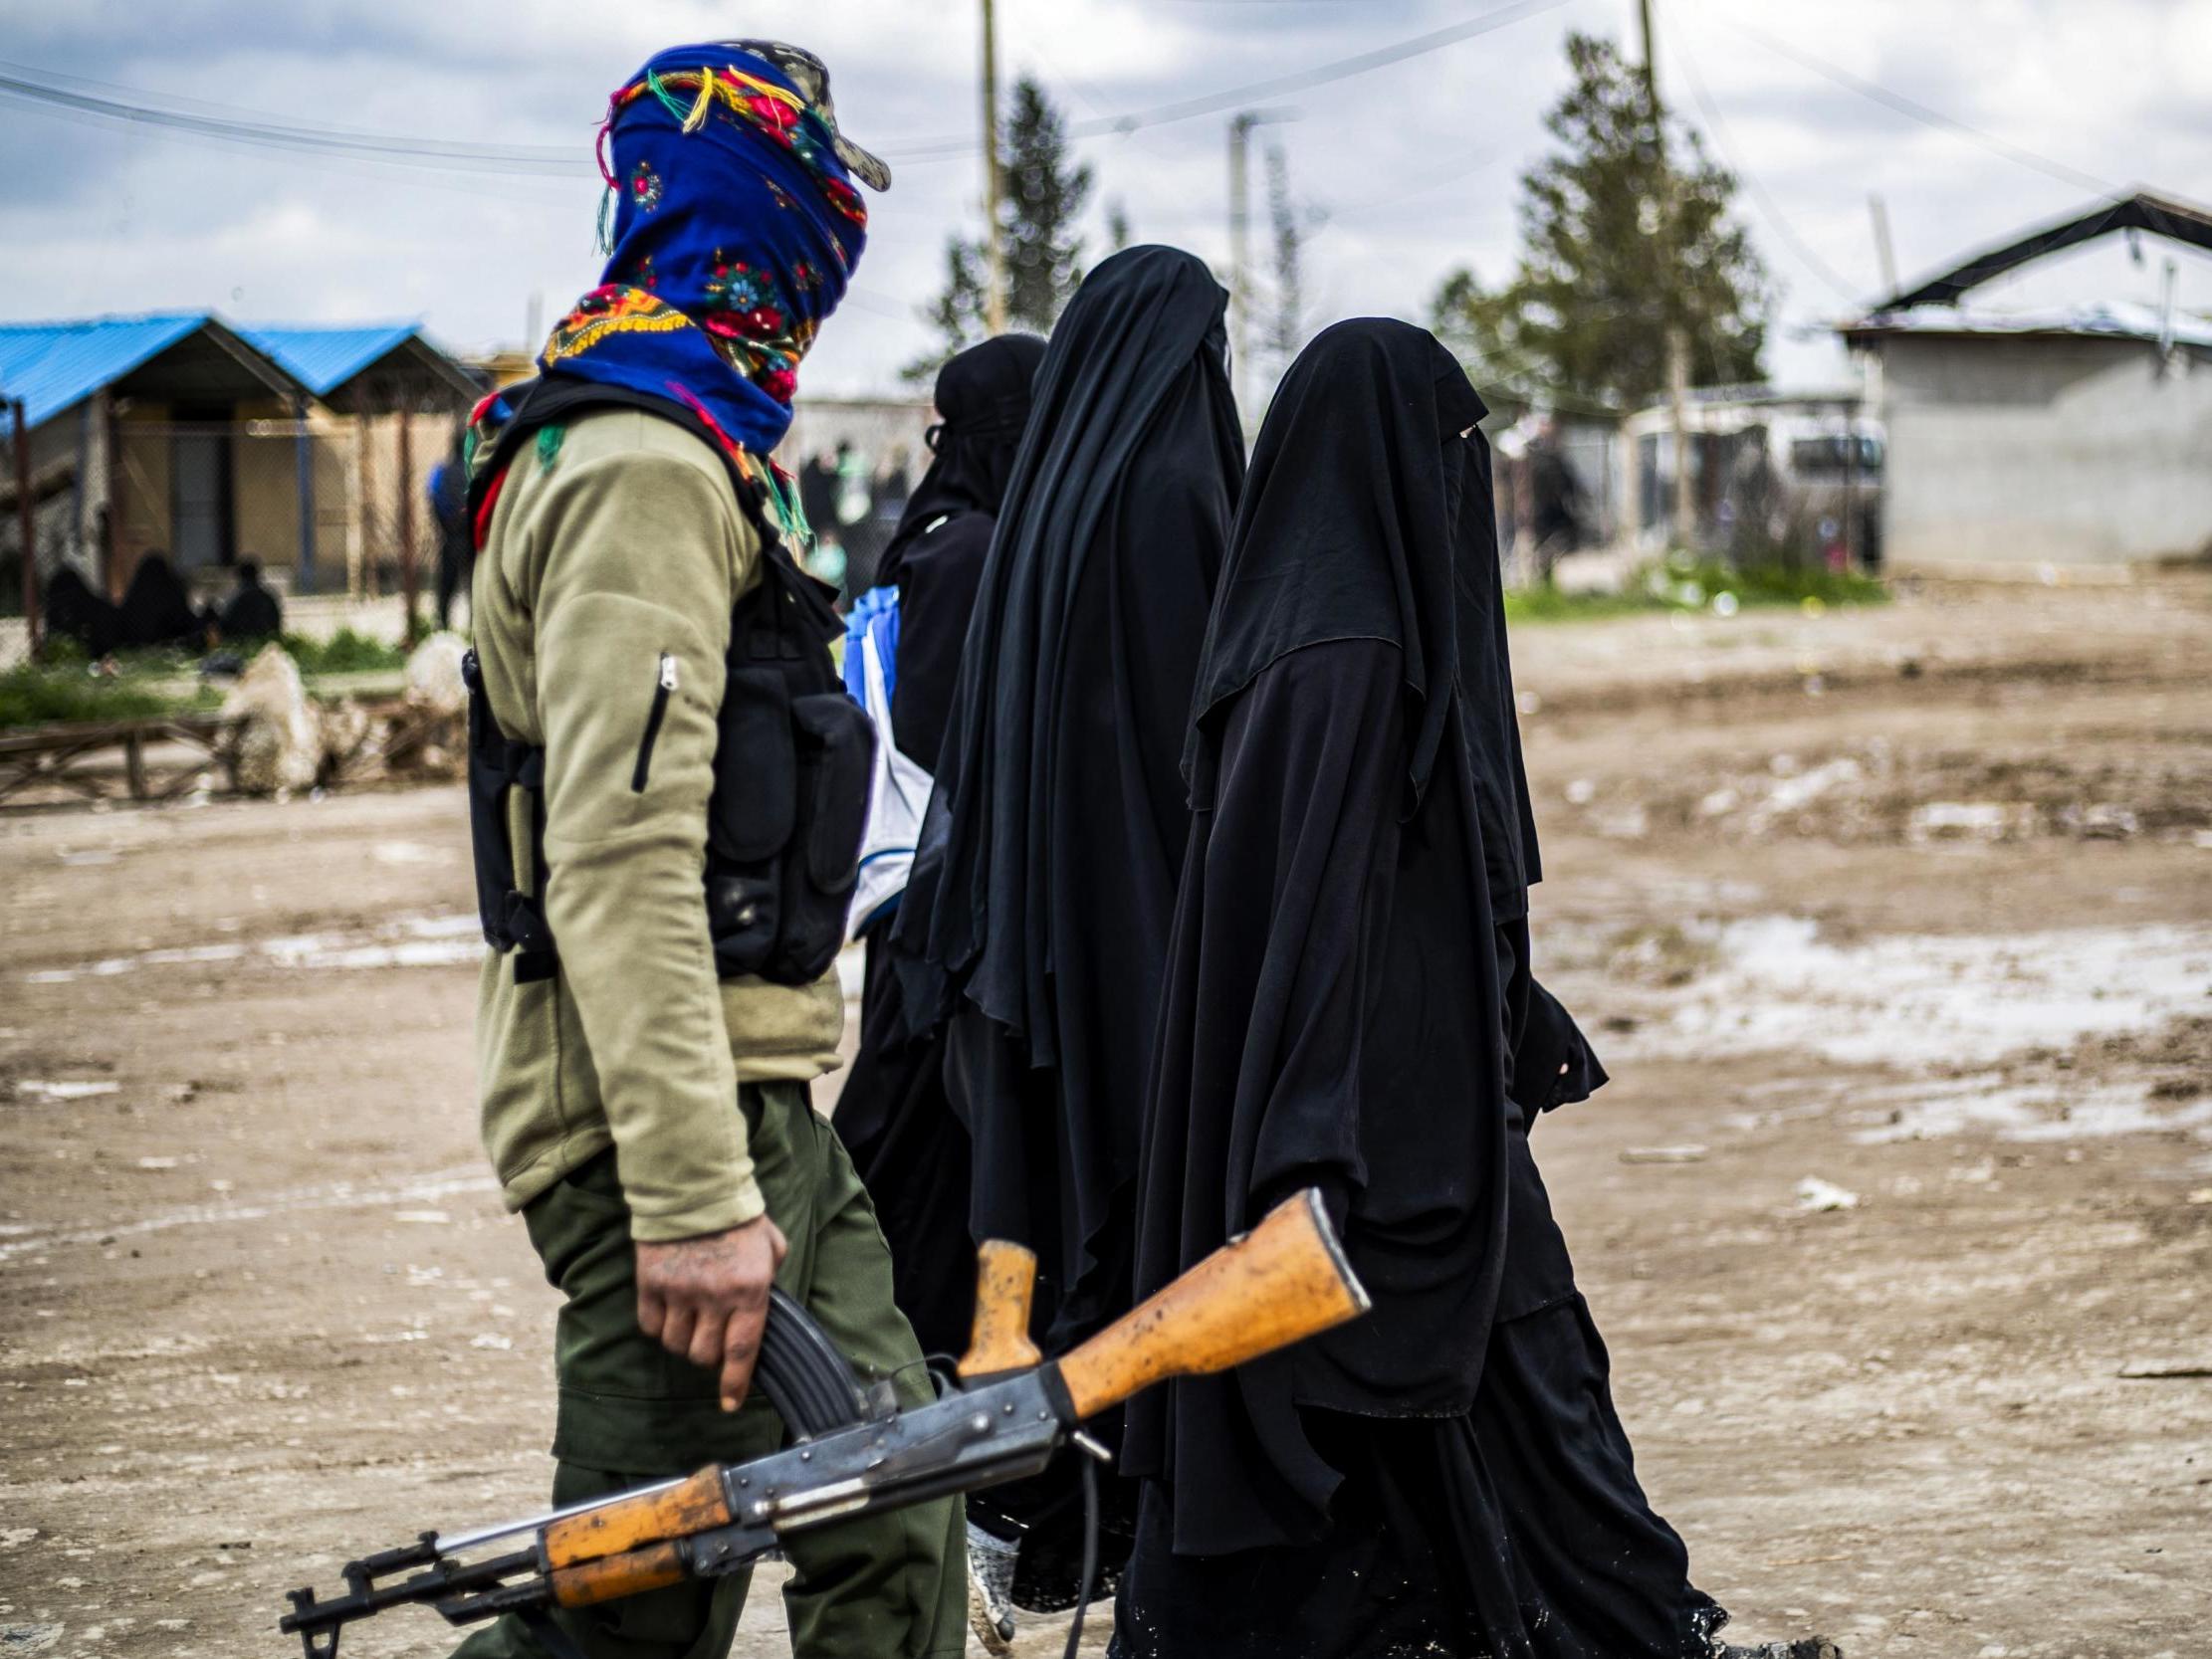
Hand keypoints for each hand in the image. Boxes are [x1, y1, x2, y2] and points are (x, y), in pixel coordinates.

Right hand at [635, 1215, 788, 1410]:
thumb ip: (771, 1277)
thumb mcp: (771, 1246)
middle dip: (708, 1356)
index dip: (735, 1383)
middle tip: (711, 1337)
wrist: (693, 1190)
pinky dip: (659, 1327)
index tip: (729, 1404)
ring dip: (683, 1341)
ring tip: (690, 1320)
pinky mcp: (650, 1284)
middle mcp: (715, 1296)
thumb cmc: (738, 1219)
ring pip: (676, 1344)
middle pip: (704, 1354)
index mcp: (750, 1289)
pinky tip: (668, 1311)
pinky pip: (650, 1326)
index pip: (742, 1350)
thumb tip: (763, 1304)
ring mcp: (680, 1292)